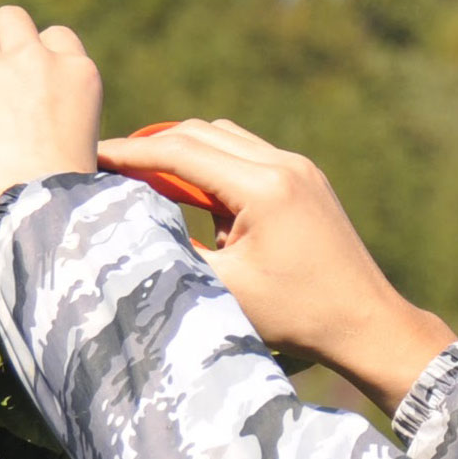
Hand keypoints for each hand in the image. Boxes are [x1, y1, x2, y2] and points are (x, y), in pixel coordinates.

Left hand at [0, 6, 101, 233]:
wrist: (41, 213)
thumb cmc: (68, 193)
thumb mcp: (77, 137)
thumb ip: (55, 111)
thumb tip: (24, 120)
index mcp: (76, 73)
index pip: (57, 37)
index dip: (38, 49)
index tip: (25, 66)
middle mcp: (33, 62)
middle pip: (7, 20)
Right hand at [96, 120, 456, 414]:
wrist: (367, 325)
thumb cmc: (298, 317)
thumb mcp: (224, 289)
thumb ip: (174, 251)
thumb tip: (125, 225)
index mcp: (265, 187)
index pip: (179, 152)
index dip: (129, 154)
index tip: (90, 159)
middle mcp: (285, 165)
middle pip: (200, 133)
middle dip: (151, 146)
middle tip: (109, 166)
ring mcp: (300, 168)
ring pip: (225, 138)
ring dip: (184, 152)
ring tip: (145, 179)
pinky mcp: (306, 179)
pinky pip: (248, 155)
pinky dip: (215, 165)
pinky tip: (192, 195)